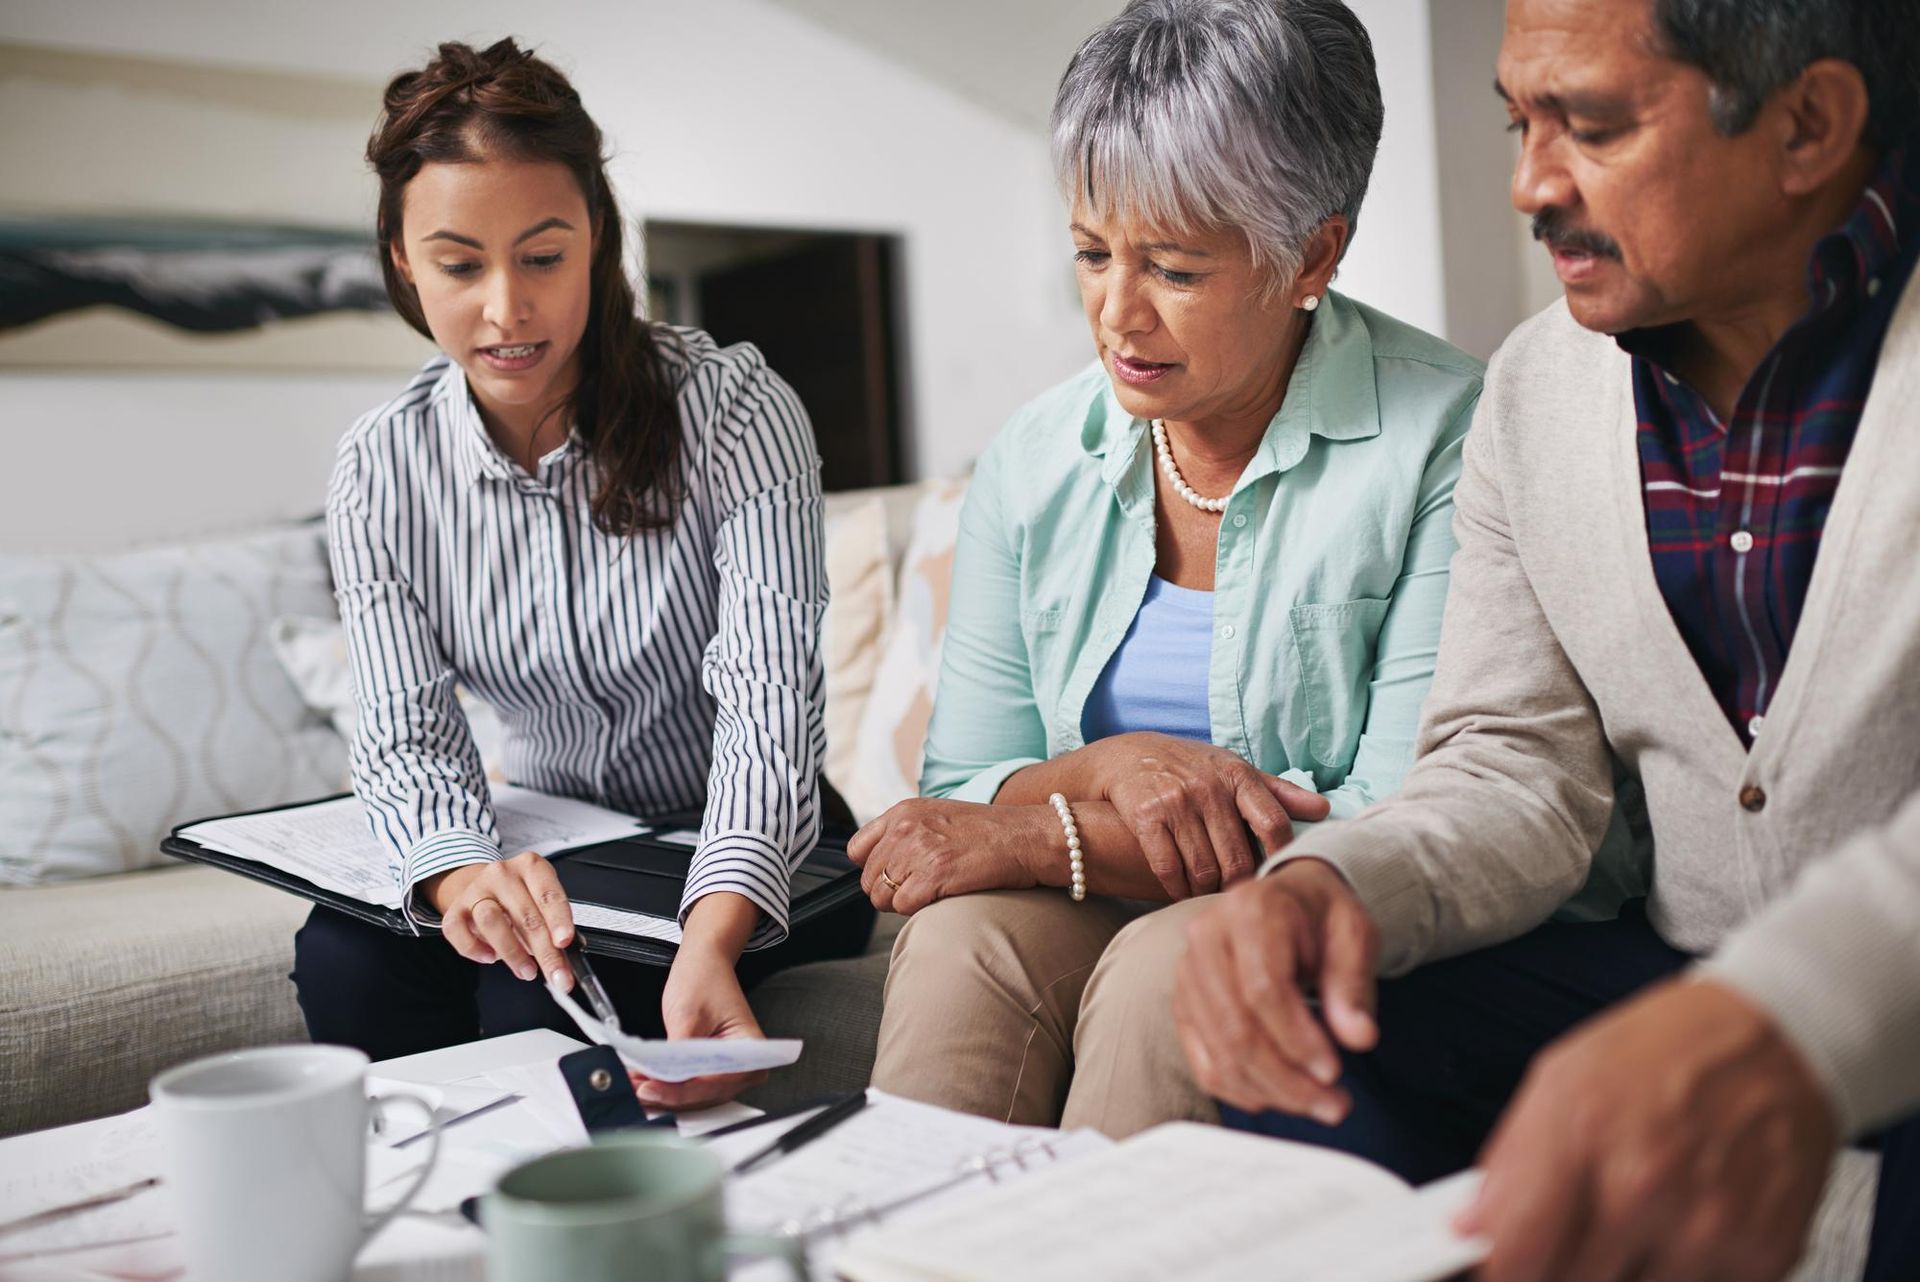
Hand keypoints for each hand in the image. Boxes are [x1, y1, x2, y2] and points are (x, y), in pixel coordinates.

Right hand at [423, 852, 573, 987]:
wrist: (482, 887)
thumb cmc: (519, 898)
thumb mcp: (543, 903)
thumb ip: (556, 926)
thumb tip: (569, 954)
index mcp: (531, 867)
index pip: (548, 894)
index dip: (559, 919)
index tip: (565, 942)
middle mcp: (502, 873)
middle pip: (525, 915)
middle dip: (544, 951)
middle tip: (557, 976)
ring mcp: (475, 890)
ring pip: (491, 921)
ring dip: (512, 952)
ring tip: (528, 971)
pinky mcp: (454, 909)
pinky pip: (458, 932)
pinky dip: (475, 949)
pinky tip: (491, 958)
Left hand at [633, 945, 769, 1111]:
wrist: (704, 964)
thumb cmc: (704, 981)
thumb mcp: (687, 1016)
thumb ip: (678, 1054)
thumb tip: (661, 1081)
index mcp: (751, 1050)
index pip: (714, 1081)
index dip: (681, 1088)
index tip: (651, 1087)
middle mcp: (746, 1066)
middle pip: (705, 1094)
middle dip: (668, 1093)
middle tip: (637, 1088)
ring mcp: (729, 1071)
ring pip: (695, 1096)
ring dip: (664, 1092)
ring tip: (636, 1084)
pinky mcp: (712, 1071)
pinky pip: (690, 1086)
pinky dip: (667, 1086)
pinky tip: (645, 1081)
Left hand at [847, 798, 1044, 913]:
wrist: (1027, 837)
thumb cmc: (991, 832)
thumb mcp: (939, 816)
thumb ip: (907, 832)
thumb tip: (885, 864)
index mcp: (903, 811)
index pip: (857, 850)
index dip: (874, 869)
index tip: (894, 876)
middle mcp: (904, 828)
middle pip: (869, 879)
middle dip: (891, 891)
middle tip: (922, 888)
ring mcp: (917, 851)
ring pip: (881, 898)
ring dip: (904, 903)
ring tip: (934, 891)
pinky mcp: (931, 876)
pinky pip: (902, 907)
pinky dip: (919, 909)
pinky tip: (943, 895)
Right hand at [1094, 733, 1329, 898]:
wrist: (1129, 756)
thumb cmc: (1193, 768)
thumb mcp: (1234, 770)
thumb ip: (1278, 792)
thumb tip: (1323, 809)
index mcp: (1238, 776)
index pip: (1272, 822)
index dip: (1279, 856)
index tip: (1277, 877)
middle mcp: (1209, 787)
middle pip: (1236, 856)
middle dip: (1239, 885)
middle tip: (1241, 900)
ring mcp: (1177, 801)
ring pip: (1202, 868)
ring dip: (1207, 891)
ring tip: (1211, 898)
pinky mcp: (1147, 816)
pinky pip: (1168, 867)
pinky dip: (1177, 888)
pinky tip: (1181, 892)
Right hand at [1173, 858, 1377, 1122]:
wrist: (1289, 900)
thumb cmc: (1322, 918)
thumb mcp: (1353, 936)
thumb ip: (1353, 985)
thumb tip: (1359, 1038)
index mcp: (1250, 910)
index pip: (1263, 988)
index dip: (1297, 1039)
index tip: (1333, 1072)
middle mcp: (1207, 938)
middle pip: (1236, 1027)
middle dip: (1287, 1079)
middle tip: (1333, 1106)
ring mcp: (1188, 973)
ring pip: (1220, 1051)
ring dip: (1270, 1091)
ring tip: (1318, 1105)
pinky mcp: (1184, 1004)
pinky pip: (1203, 1062)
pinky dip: (1241, 1090)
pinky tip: (1278, 1097)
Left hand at [1457, 978, 1837, 1281]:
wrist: (1780, 1037)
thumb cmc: (1669, 1049)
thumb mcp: (1562, 1076)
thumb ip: (1511, 1160)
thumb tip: (1471, 1226)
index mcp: (1583, 1136)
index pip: (1517, 1255)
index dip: (1503, 1270)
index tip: (1506, 1265)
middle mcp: (1644, 1188)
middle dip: (1560, 1266)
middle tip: (1573, 1234)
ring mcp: (1707, 1230)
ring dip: (1621, 1272)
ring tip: (1634, 1224)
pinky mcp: (1763, 1256)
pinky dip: (1683, 1273)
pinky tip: (1685, 1229)